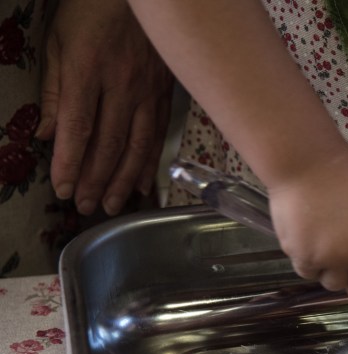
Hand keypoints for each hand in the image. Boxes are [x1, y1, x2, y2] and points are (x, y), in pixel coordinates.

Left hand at [37, 0, 172, 214]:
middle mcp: (122, 85)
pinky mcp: (165, 92)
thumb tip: (49, 134)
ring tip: (112, 204)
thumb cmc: (91, 10)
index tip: (63, 188)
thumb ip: (54, 90)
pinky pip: (159, 133)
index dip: (70, 163)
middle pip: (110, 143)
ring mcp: (148, 90)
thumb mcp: (58, 41)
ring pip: (138, 145)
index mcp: (88, 70)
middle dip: (96, 180)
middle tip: (86, 206)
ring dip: (124, 179)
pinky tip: (142, 183)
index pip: (78, 128)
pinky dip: (150, 162)